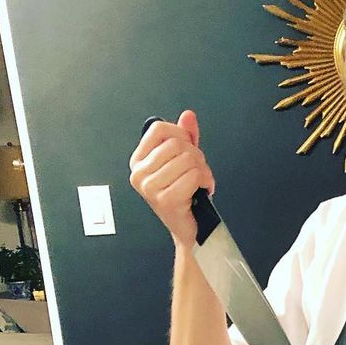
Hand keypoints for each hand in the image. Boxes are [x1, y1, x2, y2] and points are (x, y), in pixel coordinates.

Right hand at [128, 109, 215, 248]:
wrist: (192, 228)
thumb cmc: (187, 196)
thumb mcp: (184, 161)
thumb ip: (186, 137)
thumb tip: (188, 116)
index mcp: (140, 161)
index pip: (159, 129)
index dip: (181, 135)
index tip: (188, 150)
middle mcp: (140, 173)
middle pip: (177, 144)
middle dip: (196, 156)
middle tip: (197, 172)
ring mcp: (150, 187)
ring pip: (187, 159)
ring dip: (203, 171)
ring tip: (199, 182)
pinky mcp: (165, 199)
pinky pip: (193, 176)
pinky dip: (205, 181)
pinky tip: (202, 190)